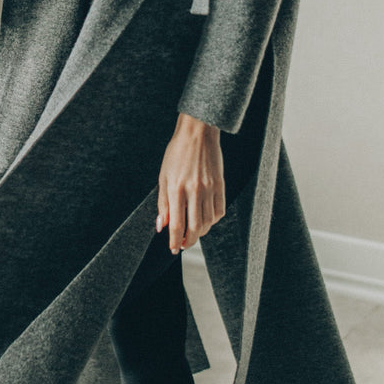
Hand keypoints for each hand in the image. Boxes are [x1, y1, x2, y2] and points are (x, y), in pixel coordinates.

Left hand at [156, 113, 225, 253]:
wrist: (198, 134)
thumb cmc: (176, 154)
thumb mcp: (163, 177)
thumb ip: (163, 204)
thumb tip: (162, 226)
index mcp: (177, 189)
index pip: (177, 224)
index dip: (174, 240)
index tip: (173, 248)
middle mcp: (194, 191)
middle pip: (195, 228)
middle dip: (188, 241)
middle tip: (183, 245)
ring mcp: (210, 189)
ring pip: (208, 222)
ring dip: (200, 232)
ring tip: (193, 232)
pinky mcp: (221, 186)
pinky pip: (219, 211)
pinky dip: (212, 220)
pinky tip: (205, 219)